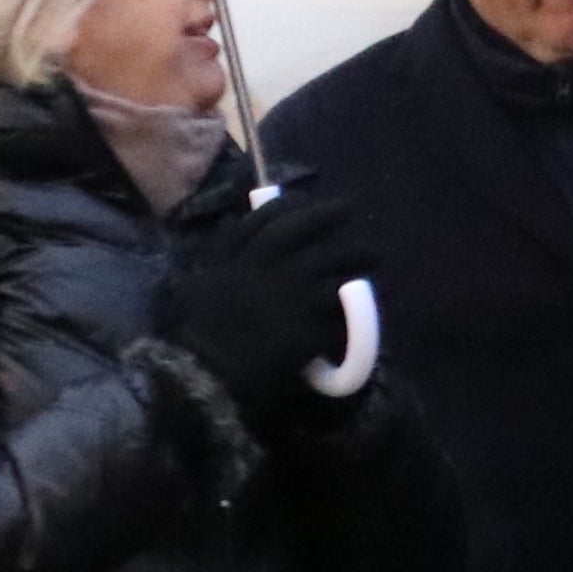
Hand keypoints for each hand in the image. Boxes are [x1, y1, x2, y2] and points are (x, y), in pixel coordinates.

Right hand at [168, 188, 373, 414]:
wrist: (210, 373)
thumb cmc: (202, 330)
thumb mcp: (203, 281)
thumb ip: (222, 252)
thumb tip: (230, 220)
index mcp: (241, 257)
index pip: (269, 218)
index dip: (292, 205)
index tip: (305, 198)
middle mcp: (269, 268)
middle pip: (307, 231)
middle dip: (329, 216)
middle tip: (349, 209)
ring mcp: (293, 296)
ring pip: (334, 263)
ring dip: (356, 254)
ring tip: (370, 254)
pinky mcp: (311, 325)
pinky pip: (342, 306)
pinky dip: (359, 300)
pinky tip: (368, 295)